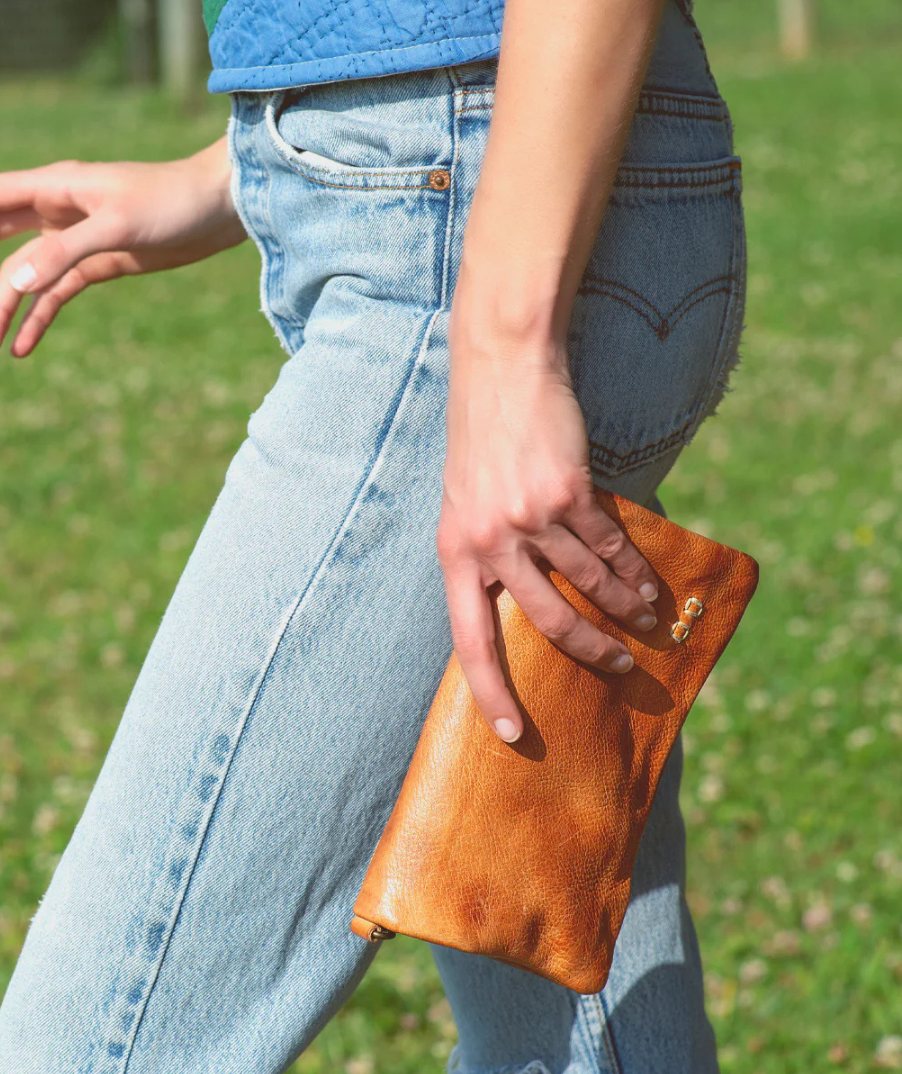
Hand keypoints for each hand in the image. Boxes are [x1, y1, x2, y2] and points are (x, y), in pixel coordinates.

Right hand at [0, 136, 246, 356]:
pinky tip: (24, 348)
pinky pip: (58, 293)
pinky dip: (40, 317)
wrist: (222, 209)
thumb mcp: (118, 227)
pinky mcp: (101, 263)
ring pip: (24, 275)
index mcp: (53, 188)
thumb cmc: (173, 204)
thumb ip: (65, 253)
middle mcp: (58, 210)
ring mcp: (77, 239)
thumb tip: (14, 284)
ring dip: (2, 310)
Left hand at [438, 290, 659, 744]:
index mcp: (455, 552)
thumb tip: (523, 606)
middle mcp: (490, 542)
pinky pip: (612, 546)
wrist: (499, 370)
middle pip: (546, 621)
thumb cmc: (480, 442)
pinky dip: (635, 570)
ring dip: (623, 610)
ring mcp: (531, 517)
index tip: (510, 735)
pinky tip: (650, 585)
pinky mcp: (570, 493)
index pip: (470, 638)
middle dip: (587, 651)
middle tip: (616, 669)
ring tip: (644, 623)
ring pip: (589, 584)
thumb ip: (486, 553)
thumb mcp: (463, 503)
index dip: (490, 690)